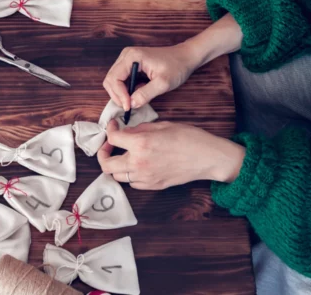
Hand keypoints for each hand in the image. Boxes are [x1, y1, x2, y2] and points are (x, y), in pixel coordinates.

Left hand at [97, 120, 245, 189]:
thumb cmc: (189, 137)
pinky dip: (130, 174)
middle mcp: (139, 163)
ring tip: (124, 154)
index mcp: (141, 143)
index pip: (112, 138)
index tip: (113, 126)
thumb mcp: (162, 125)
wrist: (207, 157)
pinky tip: (138, 164)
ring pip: (118, 176)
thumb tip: (126, 132)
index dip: (109, 129)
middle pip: (106, 164)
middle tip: (110, 144)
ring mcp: (145, 178)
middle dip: (103, 153)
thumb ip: (140, 129)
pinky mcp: (153, 186)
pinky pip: (133, 183)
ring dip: (116, 164)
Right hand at [103, 44, 199, 110]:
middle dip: (117, 96)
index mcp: (132, 56)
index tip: (129, 106)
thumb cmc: (176, 67)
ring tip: (133, 102)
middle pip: (110, 79)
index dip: (119, 95)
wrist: (184, 57)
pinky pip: (121, 80)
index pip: (114, 78)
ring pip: (113, 81)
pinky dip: (125, 91)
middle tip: (129, 107)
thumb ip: (146, 94)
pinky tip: (136, 95)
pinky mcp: (130, 65)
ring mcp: (127, 60)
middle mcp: (126, 56)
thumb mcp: (163, 83)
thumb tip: (131, 104)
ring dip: (120, 94)